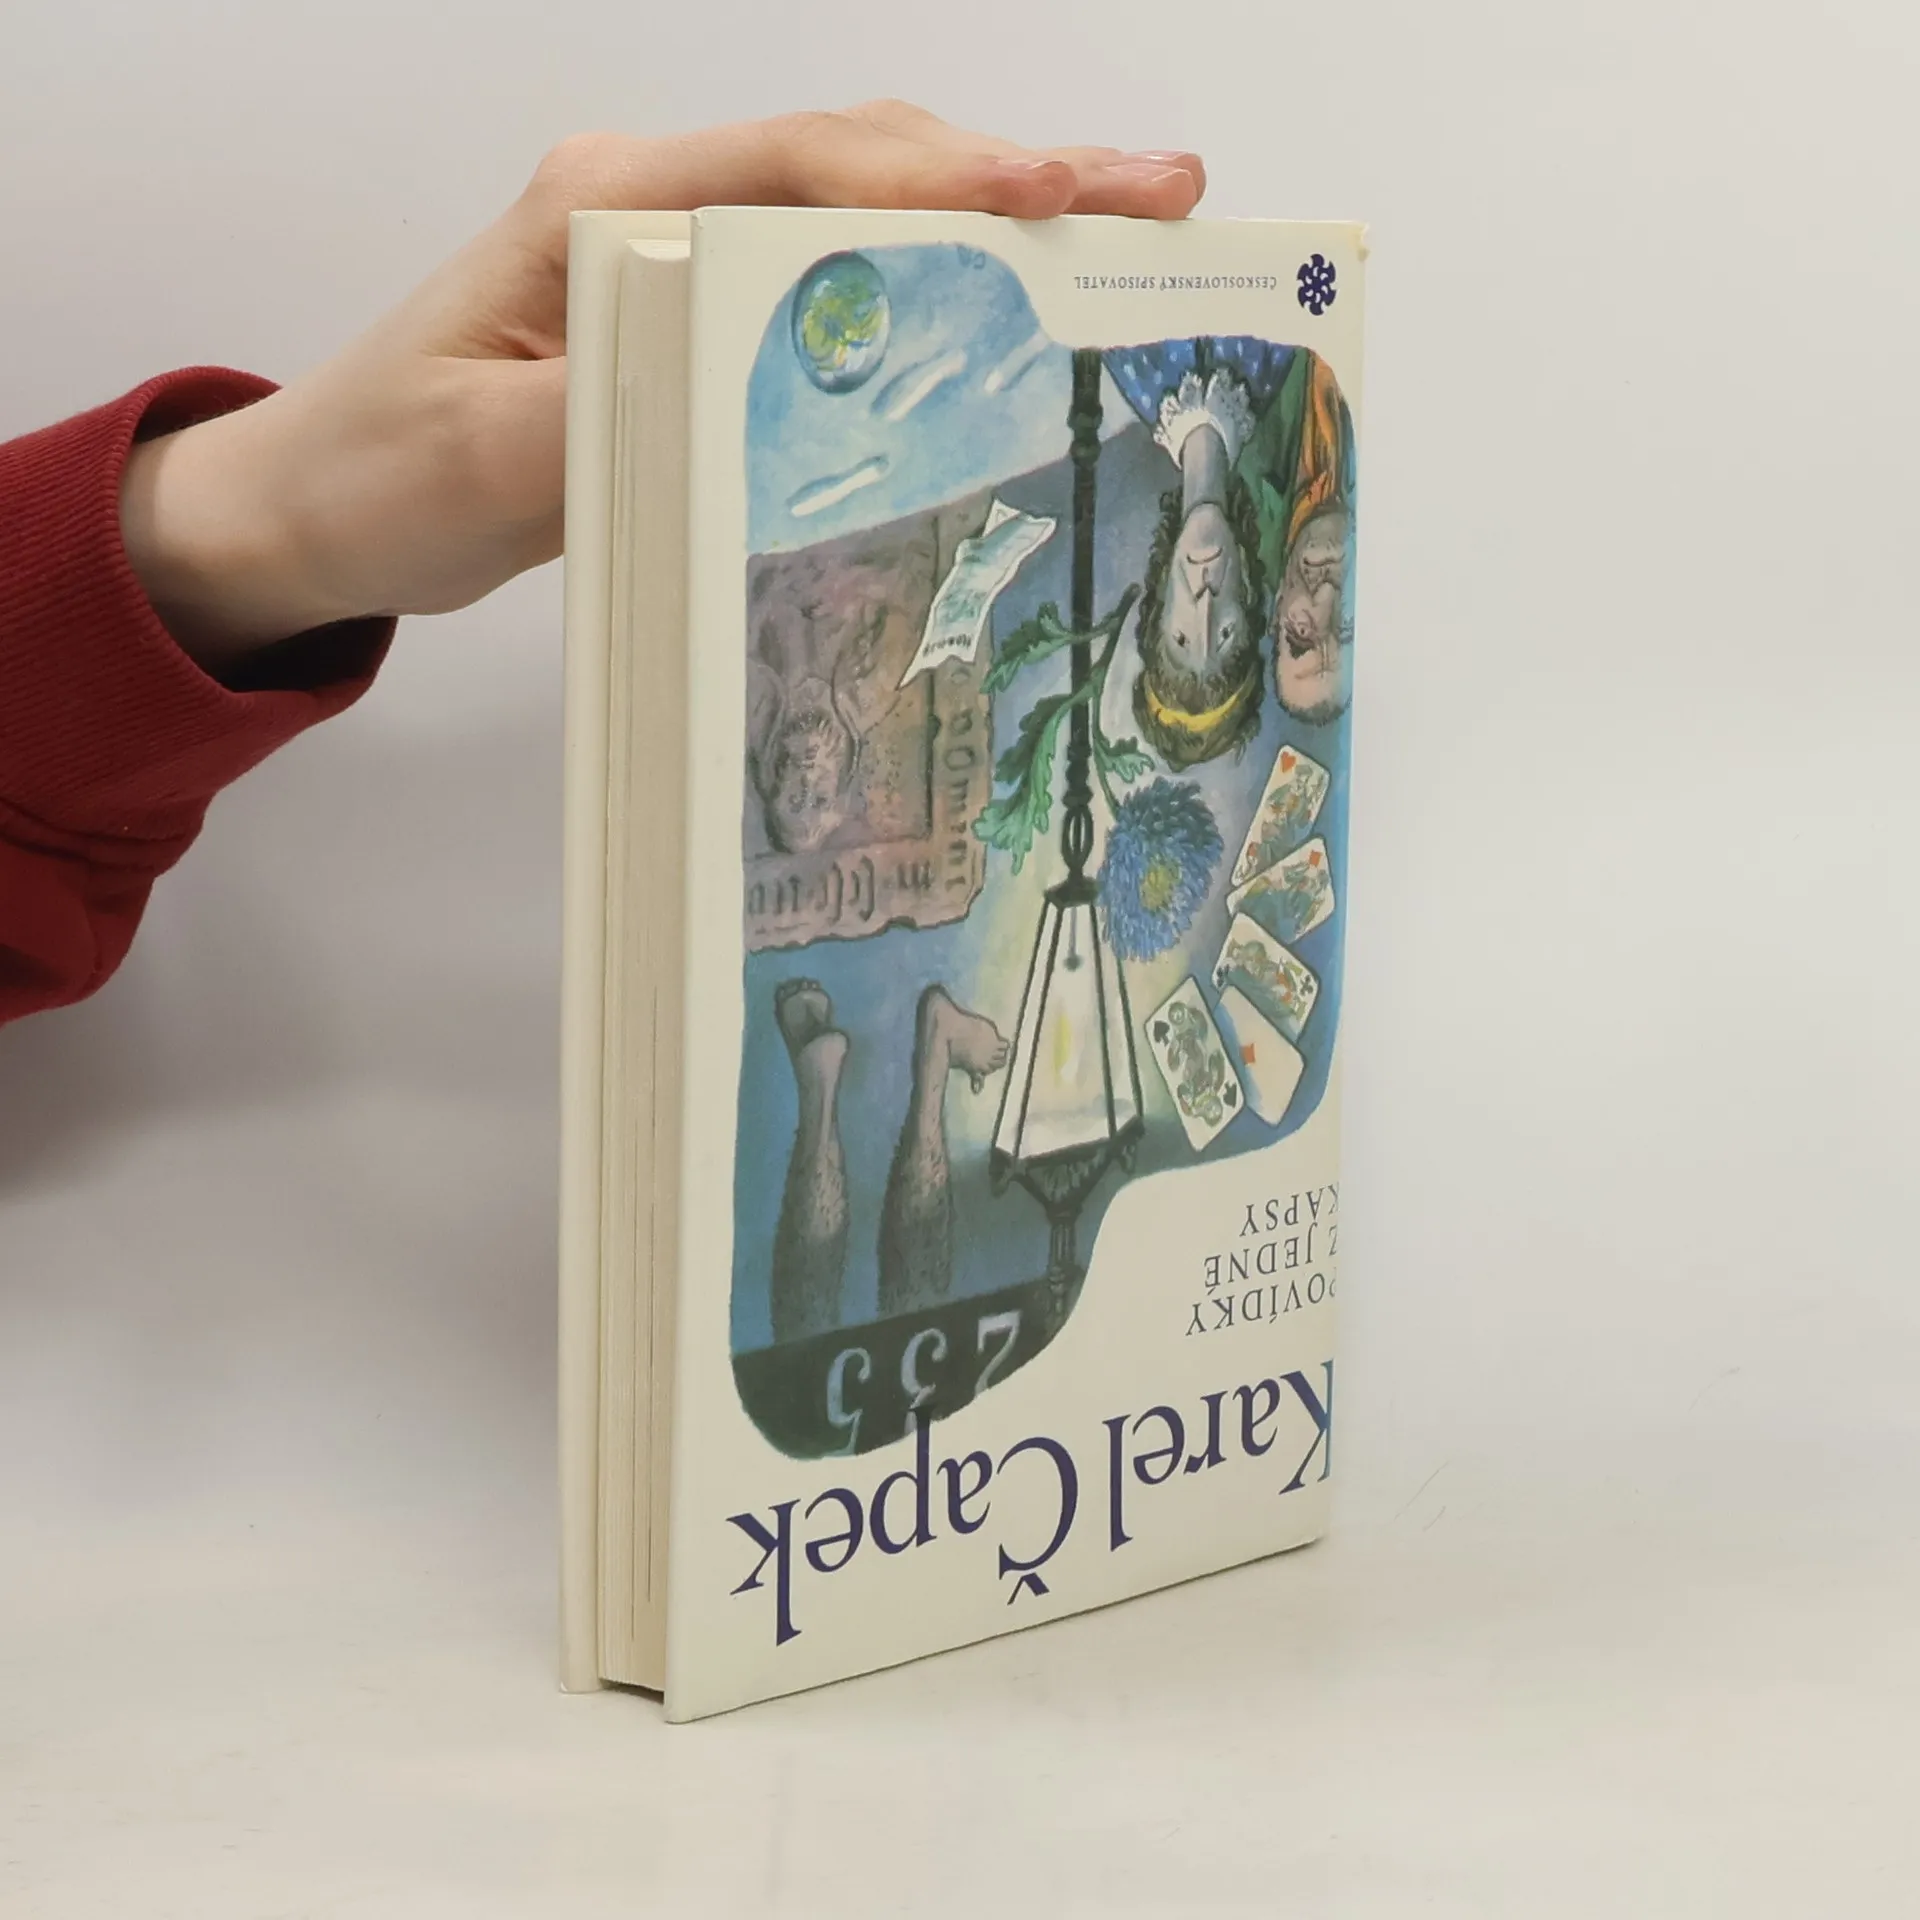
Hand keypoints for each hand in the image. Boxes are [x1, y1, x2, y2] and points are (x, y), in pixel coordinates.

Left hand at [120, 103, 1205, 673]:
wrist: (314, 504)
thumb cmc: (382, 470)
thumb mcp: (488, 462)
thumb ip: (619, 420)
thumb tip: (760, 400)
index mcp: (611, 206)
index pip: (813, 168)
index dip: (958, 177)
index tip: (1082, 194)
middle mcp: (652, 206)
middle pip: (862, 163)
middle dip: (1019, 175)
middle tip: (1161, 201)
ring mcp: (671, 257)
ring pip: (858, 212)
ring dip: (987, 220)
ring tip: (1116, 242)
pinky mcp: (682, 322)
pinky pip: (826, 284)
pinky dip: (926, 283)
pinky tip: (997, 313)